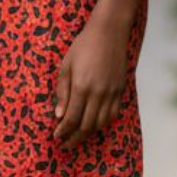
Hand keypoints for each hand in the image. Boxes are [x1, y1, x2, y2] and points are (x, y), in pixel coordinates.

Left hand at [52, 14, 130, 148]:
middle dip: (74, 138)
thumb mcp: (66, 66)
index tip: (56, 137)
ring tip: (77, 137)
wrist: (109, 32)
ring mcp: (111, 93)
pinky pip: (112, 114)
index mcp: (82, 87)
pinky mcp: (120, 90)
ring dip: (88, 133)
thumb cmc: (83, 46)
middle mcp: (98, 93)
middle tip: (65, 144)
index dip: (63, 131)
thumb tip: (59, 115)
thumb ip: (62, 92)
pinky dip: (102, 123)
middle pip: (86, 125)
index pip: (71, 118)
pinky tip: (93, 125)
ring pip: (100, 123)